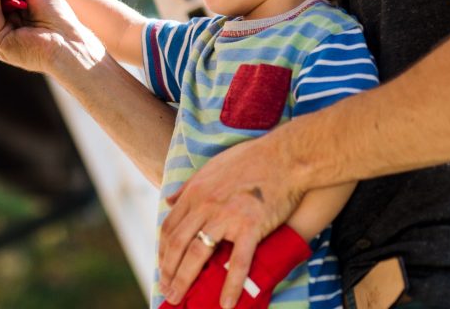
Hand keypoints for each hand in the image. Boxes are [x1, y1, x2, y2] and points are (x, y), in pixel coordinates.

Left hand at [159, 134, 304, 306]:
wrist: (286, 156)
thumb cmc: (252, 158)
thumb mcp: (212, 166)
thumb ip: (189, 186)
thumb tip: (169, 200)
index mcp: (195, 192)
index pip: (170, 228)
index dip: (163, 252)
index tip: (163, 268)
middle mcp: (205, 205)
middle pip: (177, 244)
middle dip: (169, 272)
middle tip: (167, 291)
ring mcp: (226, 217)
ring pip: (197, 254)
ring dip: (185, 281)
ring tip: (179, 299)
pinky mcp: (250, 227)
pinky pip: (237, 262)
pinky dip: (230, 286)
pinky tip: (226, 304)